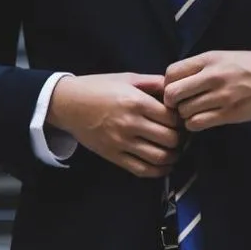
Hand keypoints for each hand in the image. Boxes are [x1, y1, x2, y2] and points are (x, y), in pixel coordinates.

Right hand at [46, 73, 180, 177]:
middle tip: (181, 135)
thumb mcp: (127, 78)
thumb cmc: (99, 87)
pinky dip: (158, 171)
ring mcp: (121, 142)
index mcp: (136, 102)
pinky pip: (141, 169)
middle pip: (170, 139)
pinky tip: (164, 165)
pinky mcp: (113, 156)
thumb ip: (153, 83)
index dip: (182, 120)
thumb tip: (177, 89)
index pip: (172, 118)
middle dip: (180, 139)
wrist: (67, 104)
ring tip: (175, 150)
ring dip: (173, 156)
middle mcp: (130, 124)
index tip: (182, 119)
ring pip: (159, 157)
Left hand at [163, 50, 250, 131]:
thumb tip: (173, 82)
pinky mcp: (230, 113)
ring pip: (184, 112)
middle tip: (181, 105)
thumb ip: (201, 68)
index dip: (168, 84)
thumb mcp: (225, 57)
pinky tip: (203, 120)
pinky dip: (195, 125)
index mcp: (209, 59)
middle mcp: (213, 76)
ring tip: (196, 112)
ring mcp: (222, 96)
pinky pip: (198, 123)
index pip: (171, 73)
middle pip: (172, 94)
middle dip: (172, 103)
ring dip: (185, 115)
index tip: (177, 90)